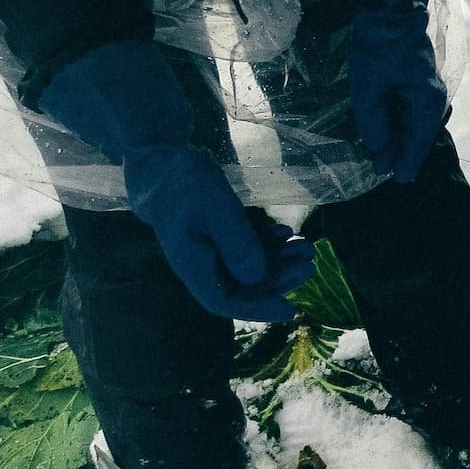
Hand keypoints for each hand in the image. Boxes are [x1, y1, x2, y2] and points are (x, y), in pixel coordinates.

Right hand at [38, 39, 313, 321]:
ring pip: (247, 267)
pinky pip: (244, 248)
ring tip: (307, 245)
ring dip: (278, 259)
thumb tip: (258, 278)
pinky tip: (285, 232)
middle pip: (243, 286)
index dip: (258, 309)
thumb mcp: (217, 208)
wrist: (160, 159)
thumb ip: (237, 243)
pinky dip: (266, 243)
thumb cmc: (185, 180)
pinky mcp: (214, 235)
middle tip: (309, 262)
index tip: (289, 308)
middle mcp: (200, 264)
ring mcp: (207, 250)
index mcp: (193, 265)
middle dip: (279, 278)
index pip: (225, 301)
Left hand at [344, 0, 447, 183]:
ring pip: (414, 124)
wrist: (391, 11)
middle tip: (380, 168)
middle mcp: (433, 101)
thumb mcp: (369, 87)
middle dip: (400, 151)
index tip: (399, 180)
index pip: (417, 143)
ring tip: (381, 152)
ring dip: (398, 137)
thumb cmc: (380, 47)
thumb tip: (378, 148)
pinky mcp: (419, 83)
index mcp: (426, 104)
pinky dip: (399, 123)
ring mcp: (428, 91)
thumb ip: (373, 121)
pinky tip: (387, 128)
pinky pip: (411, 111)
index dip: (405, 162)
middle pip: (417, 135)